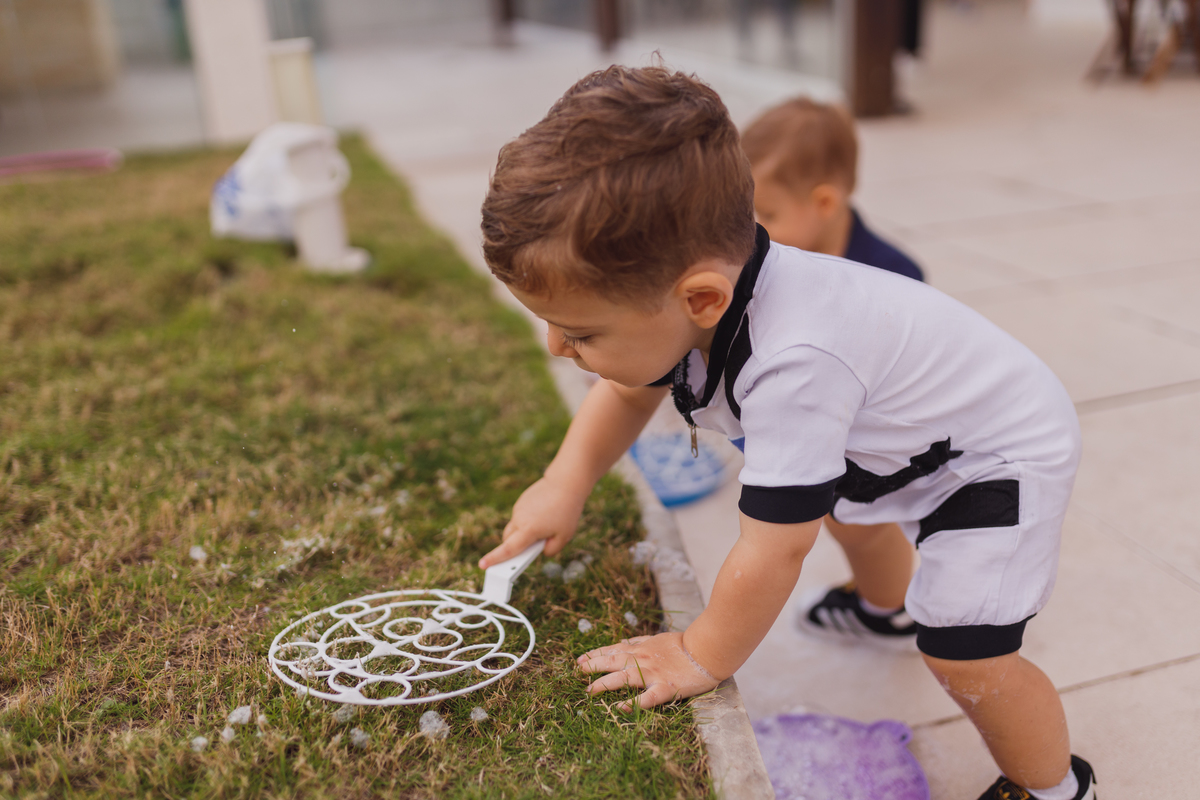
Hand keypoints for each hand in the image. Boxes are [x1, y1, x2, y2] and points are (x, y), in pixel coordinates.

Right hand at [478, 476, 585, 568]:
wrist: (565, 482)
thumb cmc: (566, 511)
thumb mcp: (564, 536)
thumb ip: (551, 550)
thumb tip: (541, 551)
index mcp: (528, 530)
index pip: (508, 549)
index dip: (494, 558)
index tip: (481, 565)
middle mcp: (519, 519)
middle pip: (507, 539)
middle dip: (513, 547)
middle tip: (528, 550)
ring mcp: (519, 509)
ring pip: (514, 527)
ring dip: (522, 532)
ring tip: (545, 528)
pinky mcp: (521, 501)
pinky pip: (520, 516)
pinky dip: (527, 521)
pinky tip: (544, 516)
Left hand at [576, 632, 720, 710]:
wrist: (707, 649)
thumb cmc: (685, 644)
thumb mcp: (658, 638)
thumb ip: (640, 642)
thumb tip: (623, 643)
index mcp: (641, 649)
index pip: (613, 650)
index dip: (595, 655)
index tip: (580, 659)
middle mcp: (643, 660)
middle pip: (612, 662)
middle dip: (592, 667)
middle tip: (576, 672)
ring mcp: (653, 674)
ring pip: (623, 678)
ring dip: (604, 684)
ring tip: (589, 692)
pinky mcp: (665, 688)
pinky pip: (646, 698)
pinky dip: (633, 703)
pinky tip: (620, 708)